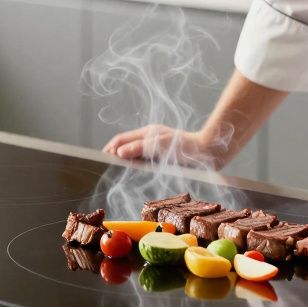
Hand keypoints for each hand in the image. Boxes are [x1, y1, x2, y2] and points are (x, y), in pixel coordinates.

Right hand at [102, 124, 223, 168]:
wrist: (207, 152)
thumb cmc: (185, 147)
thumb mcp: (159, 146)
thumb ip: (139, 148)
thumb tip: (118, 152)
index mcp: (147, 132)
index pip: (121, 139)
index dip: (109, 148)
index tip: (100, 159)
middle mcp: (149, 138)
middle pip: (125, 145)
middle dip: (113, 154)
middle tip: (104, 167)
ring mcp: (155, 147)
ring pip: (133, 153)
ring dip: (123, 161)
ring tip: (114, 171)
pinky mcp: (161, 156)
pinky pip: (142, 160)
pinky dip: (133, 165)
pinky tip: (132, 173)